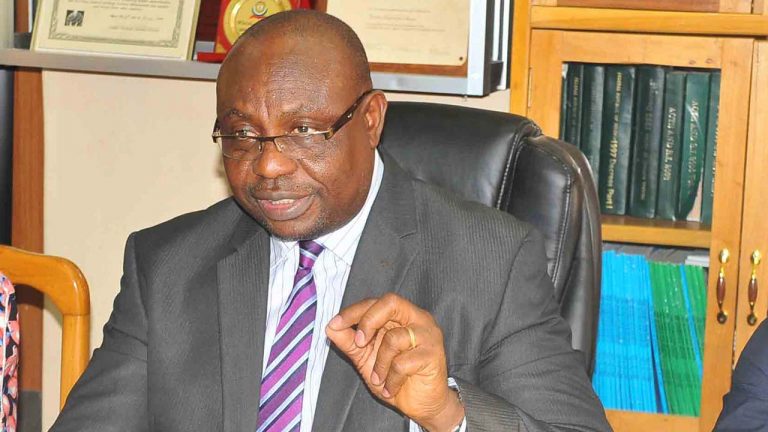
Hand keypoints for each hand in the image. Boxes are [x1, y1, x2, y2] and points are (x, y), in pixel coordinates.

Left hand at [325, 293, 463, 431]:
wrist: (422, 405)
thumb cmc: (395, 377)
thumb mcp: (366, 358)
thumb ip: (350, 341)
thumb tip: (330, 327)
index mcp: (402, 316)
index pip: (376, 302)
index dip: (354, 311)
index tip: (335, 324)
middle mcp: (418, 319)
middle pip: (391, 302)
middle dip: (369, 321)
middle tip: (360, 343)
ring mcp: (428, 336)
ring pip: (394, 338)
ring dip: (380, 364)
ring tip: (379, 379)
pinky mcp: (433, 355)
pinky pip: (403, 363)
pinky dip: (391, 380)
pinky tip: (391, 389)